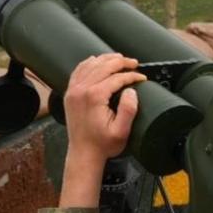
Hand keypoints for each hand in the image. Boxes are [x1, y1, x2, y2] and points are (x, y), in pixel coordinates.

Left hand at [58, 53, 145, 207]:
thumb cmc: (102, 145)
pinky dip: (88, 63)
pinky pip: (78, 71)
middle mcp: (81, 90)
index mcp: (94, 96)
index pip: (117, 77)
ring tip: (120, 59)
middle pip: (103, 66)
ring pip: (91, 65)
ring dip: (106, 59)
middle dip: (121, 62)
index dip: (132, 75)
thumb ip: (128, 109)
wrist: (83, 154)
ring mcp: (74, 91)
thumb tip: (131, 90)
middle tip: (134, 63)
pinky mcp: (70, 94)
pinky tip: (96, 60)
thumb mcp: (121, 131)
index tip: (141, 77)